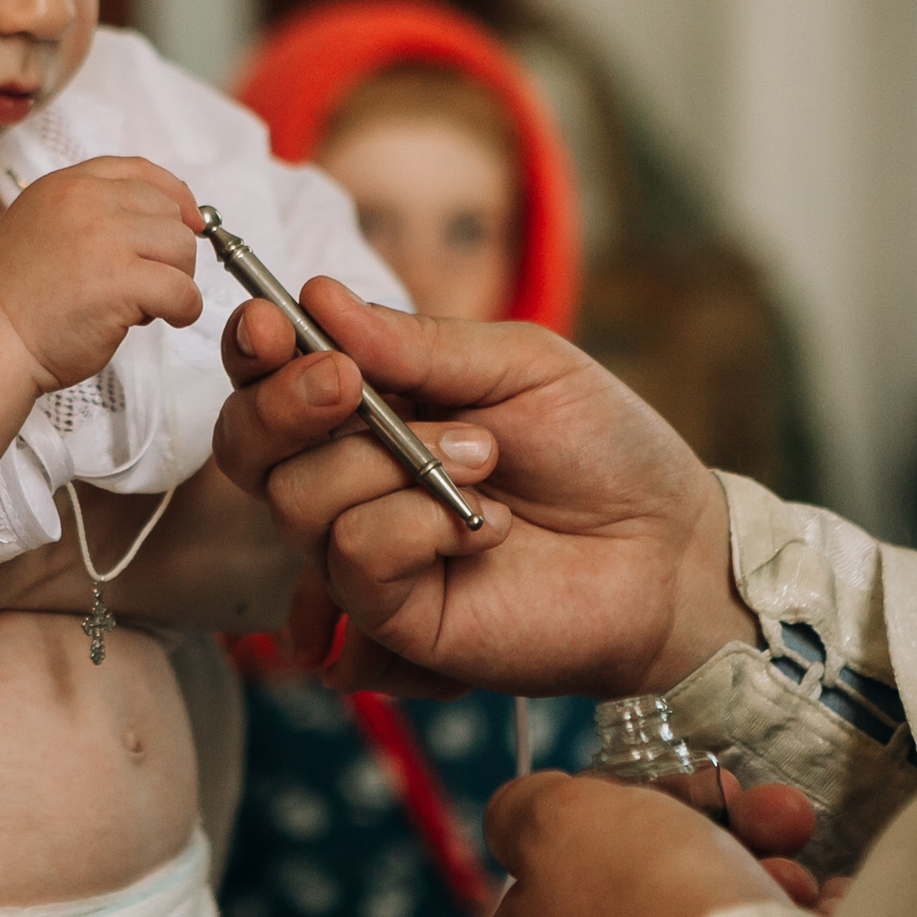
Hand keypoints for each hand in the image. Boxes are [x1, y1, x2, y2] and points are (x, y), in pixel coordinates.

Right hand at [0, 157, 205, 392]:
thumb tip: (165, 217)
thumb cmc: (15, 301)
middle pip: (168, 212)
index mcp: (65, 185)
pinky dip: (182, 310)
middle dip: (167, 251)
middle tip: (141, 282)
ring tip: (138, 303)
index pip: (139, 171)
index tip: (187, 220)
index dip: (173, 196)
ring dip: (173, 280)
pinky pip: (183, 291)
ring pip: (181, 248)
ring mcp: (104, 238)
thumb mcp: (43, 229)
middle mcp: (85, 201)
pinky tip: (160, 319)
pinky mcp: (121, 280)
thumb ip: (91, 214)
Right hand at [214, 282, 754, 698]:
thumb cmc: (601, 449)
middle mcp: (347, 481)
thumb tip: (318, 298)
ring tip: (484, 461)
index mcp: (368, 409)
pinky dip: (416, 529)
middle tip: (347, 382)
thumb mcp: (518, 366)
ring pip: (300, 501)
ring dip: (394, 466)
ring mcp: (363, 553)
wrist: (669, 546)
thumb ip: (415, 344)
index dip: (253, 350)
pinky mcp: (391, 618)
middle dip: (284, 403)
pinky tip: (484, 531)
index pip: (267, 379)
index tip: (272, 323)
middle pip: (247, 446)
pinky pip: (354, 559)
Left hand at [473, 774, 786, 916]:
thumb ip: (520, 809)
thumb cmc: (641, 900)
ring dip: (761, 880)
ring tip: (796, 870)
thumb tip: (518, 816)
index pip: (553, 876)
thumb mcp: (555, 817)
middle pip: (642, 899)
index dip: (611, 818)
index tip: (661, 788)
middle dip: (708, 840)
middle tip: (757, 811)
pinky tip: (825, 908)